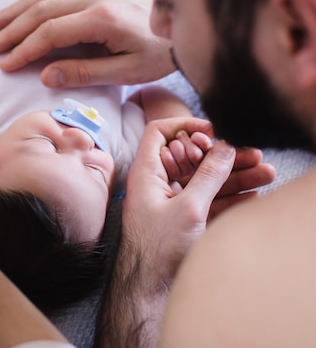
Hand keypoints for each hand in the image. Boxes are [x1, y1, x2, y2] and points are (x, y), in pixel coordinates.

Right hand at [0, 0, 174, 86]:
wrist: (187, 23)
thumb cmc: (160, 53)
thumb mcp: (127, 71)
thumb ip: (86, 73)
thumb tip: (46, 75)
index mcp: (100, 20)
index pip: (49, 33)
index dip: (23, 49)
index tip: (4, 64)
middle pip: (40, 11)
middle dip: (11, 30)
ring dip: (16, 8)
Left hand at [96, 117, 234, 346]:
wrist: (149, 287)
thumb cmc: (158, 248)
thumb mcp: (188, 208)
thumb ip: (208, 176)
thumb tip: (224, 149)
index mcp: (147, 173)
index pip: (158, 134)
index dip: (184, 126)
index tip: (211, 130)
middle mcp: (158, 183)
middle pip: (192, 157)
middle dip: (224, 155)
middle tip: (254, 155)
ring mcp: (172, 201)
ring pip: (205, 179)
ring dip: (235, 176)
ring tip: (266, 174)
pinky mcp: (184, 218)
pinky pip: (209, 200)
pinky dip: (230, 197)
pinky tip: (253, 196)